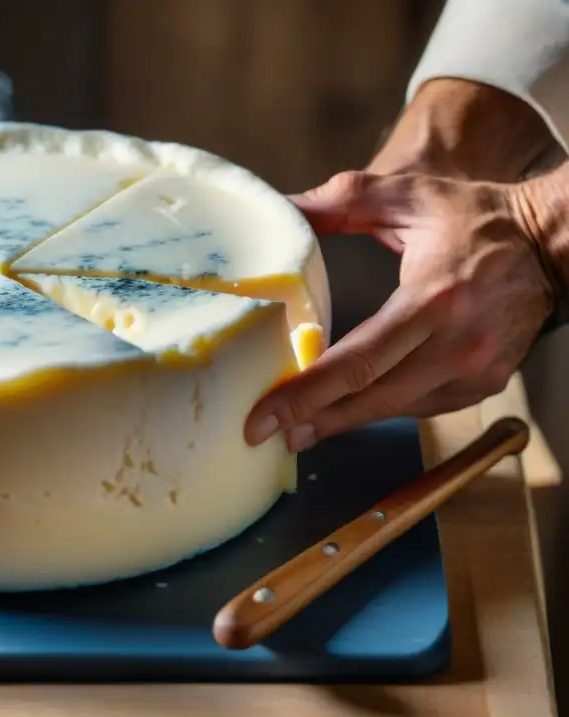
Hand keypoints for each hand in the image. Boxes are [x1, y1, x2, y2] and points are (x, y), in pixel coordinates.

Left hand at [245, 170, 555, 451]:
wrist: (552, 243)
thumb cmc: (476, 217)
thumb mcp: (407, 194)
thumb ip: (341, 200)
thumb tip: (283, 207)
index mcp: (433, 298)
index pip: (357, 360)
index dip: (305, 394)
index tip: (264, 416)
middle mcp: (457, 344)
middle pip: (371, 397)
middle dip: (313, 420)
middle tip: (266, 435)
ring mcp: (475, 370)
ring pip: (395, 409)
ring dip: (343, 421)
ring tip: (298, 427)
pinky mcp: (485, 384)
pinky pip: (420, 407)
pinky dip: (382, 409)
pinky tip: (349, 410)